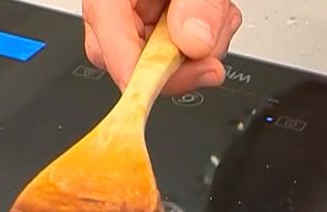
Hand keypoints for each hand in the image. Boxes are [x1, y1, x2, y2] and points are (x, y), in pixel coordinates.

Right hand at [83, 0, 241, 92]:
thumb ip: (195, 2)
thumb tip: (193, 42)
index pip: (108, 38)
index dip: (131, 71)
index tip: (154, 87)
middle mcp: (120, 3)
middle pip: (132, 59)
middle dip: (177, 66)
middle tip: (208, 62)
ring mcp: (142, 14)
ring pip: (161, 60)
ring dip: (199, 53)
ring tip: (218, 17)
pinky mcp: (165, 22)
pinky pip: (180, 50)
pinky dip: (206, 42)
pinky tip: (216, 17)